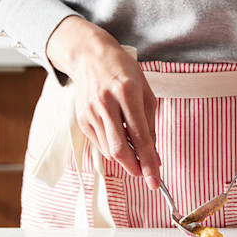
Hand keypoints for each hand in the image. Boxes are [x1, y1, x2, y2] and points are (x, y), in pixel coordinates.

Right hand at [47, 16, 160, 189]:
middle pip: (118, 149)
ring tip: (135, 149)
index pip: (140, 137)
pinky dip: (113, 147)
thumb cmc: (124, 72)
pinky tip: (119, 137)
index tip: (155, 180)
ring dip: (125, 157)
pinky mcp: (81, 119)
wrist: (90, 56)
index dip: (149, 161)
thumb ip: (150, 124)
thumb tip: (154, 154)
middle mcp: (106, 103)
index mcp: (127, 94)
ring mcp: (90, 112)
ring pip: (108, 149)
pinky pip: (100, 143)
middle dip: (134, 167)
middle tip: (146, 175)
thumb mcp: (146, 92)